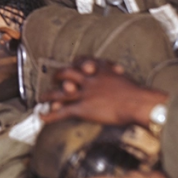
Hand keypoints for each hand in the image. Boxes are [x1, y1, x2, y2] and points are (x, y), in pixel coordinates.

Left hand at [40, 59, 167, 127]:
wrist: (137, 102)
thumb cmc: (135, 92)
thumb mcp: (122, 76)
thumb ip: (113, 74)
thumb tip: (116, 72)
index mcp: (98, 68)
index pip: (81, 60)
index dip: (75, 64)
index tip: (74, 66)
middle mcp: (88, 78)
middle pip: (66, 73)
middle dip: (58, 76)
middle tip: (54, 78)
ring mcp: (83, 93)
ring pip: (60, 92)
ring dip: (48, 95)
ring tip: (40, 98)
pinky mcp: (83, 108)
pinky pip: (63, 111)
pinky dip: (50, 115)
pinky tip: (42, 117)